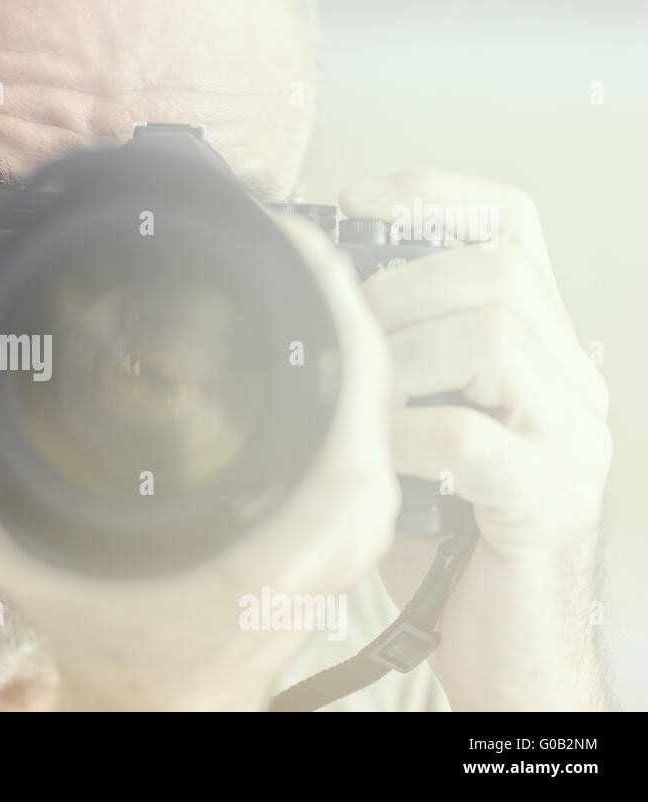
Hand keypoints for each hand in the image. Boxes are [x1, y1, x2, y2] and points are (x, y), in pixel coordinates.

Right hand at [0, 215, 400, 709]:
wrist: (166, 704)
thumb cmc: (118, 644)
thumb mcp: (36, 566)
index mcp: (288, 528)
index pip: (348, 379)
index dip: (326, 291)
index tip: (290, 232)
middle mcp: (341, 523)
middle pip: (376, 368)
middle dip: (330, 286)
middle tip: (281, 230)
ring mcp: (357, 523)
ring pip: (380, 390)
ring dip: (339, 320)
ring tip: (291, 264)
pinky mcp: (351, 520)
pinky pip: (366, 418)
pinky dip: (339, 363)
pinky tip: (303, 331)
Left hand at [341, 168, 611, 709]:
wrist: (502, 642)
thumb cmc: (445, 533)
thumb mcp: (412, 425)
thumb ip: (388, 363)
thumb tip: (316, 301)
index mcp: (537, 350)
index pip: (513, 228)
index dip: (438, 195)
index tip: (358, 199)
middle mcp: (568, 383)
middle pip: (499, 270)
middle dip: (402, 288)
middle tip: (354, 336)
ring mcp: (569, 441)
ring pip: (497, 332)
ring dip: (404, 355)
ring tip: (370, 400)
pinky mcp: (548, 503)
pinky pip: (475, 437)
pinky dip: (412, 432)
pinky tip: (387, 452)